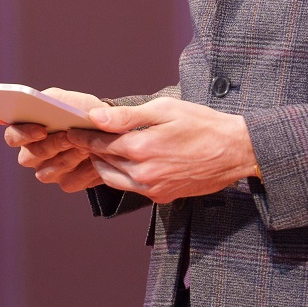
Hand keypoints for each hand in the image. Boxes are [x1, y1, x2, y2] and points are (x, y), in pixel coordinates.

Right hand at [1, 88, 107, 192]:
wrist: (108, 128)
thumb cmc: (82, 110)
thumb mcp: (66, 100)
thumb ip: (46, 101)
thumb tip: (17, 112)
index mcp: (26, 131)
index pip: (12, 136)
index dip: (23, 135)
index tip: (42, 130)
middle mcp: (32, 154)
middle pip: (29, 157)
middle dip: (51, 146)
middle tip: (69, 136)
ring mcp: (48, 170)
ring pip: (48, 171)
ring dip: (69, 157)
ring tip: (86, 145)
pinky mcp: (67, 182)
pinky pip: (70, 181)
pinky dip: (84, 169)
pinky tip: (94, 157)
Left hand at [67, 98, 259, 203]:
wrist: (236, 151)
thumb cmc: (203, 124)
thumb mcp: (165, 109)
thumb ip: (127, 116)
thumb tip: (96, 116)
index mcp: (141, 149)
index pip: (99, 144)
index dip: (83, 136)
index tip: (71, 130)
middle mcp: (143, 174)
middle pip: (103, 162)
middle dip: (90, 149)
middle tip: (79, 138)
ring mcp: (153, 189)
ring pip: (113, 179)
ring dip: (102, 165)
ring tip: (97, 150)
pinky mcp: (162, 197)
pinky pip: (131, 188)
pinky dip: (120, 175)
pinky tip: (122, 162)